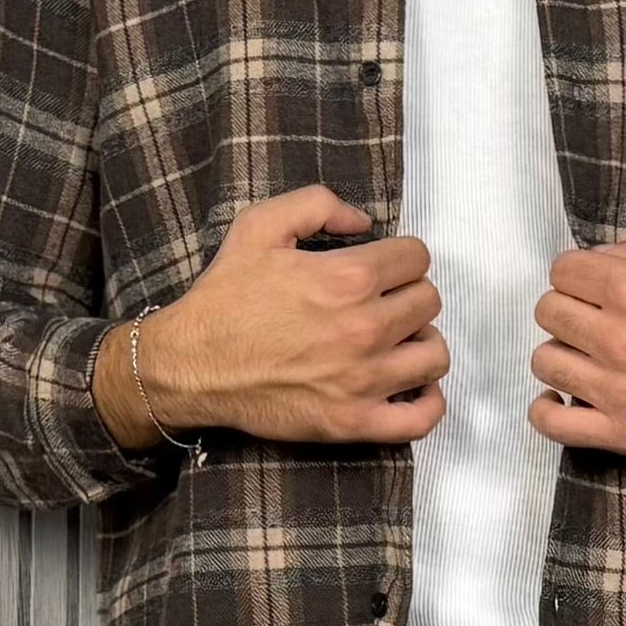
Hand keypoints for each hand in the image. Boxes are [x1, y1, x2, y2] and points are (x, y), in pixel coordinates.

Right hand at [138, 184, 448, 445]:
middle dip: (409, 294)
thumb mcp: (259, 226)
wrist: (191, 365)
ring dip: (421, 342)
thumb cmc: (225, 297)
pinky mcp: (354, 421)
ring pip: (434, 355)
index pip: (417, 258)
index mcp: (347, 278)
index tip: (383, 267)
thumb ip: (318, 204)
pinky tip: (411, 385)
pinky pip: (421, 417)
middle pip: (428, 302)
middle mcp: (364, 329)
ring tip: (396, 340)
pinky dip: (428, 401)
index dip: (401, 256)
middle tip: (383, 301)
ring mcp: (363, 380)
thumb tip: (364, 221)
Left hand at [530, 234, 625, 461]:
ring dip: (560, 352)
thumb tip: (599, 257)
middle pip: (549, 312)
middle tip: (592, 318)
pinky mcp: (623, 433)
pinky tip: (561, 395)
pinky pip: (552, 423)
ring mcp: (619, 390)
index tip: (592, 285)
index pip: (563, 271)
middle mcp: (621, 339)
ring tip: (586, 355)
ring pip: (545, 361)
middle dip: (568, 307)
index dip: (577, 273)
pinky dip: (546, 409)